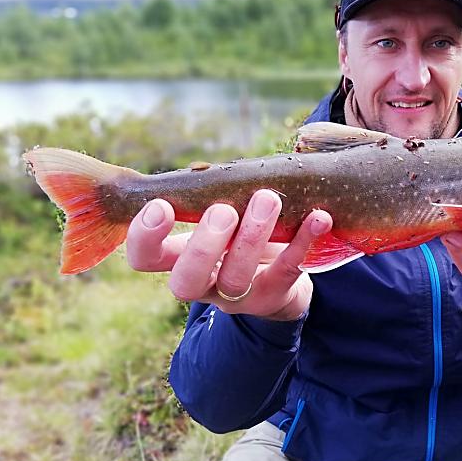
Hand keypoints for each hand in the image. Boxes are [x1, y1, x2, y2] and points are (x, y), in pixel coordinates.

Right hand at [126, 190, 332, 320]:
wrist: (278, 278)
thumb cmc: (234, 236)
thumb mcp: (210, 218)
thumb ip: (199, 198)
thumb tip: (195, 165)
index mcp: (178, 259)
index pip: (143, 258)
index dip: (145, 236)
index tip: (162, 205)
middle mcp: (203, 283)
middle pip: (185, 281)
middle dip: (203, 244)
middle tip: (222, 210)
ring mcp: (238, 295)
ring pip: (237, 278)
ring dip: (252, 236)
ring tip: (268, 199)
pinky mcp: (276, 294)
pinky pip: (288, 270)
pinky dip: (303, 241)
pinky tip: (318, 217)